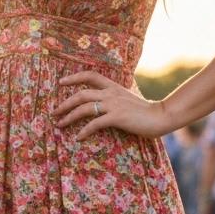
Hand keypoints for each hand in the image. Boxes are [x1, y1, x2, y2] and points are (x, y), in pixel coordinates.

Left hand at [52, 71, 170, 140]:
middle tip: (54, 112)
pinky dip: (84, 131)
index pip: (90, 75)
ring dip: (69, 116)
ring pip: (84, 107)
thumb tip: (100, 103)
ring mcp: (113, 105)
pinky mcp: (117, 117)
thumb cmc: (144, 111)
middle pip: (81, 94)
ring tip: (60, 124)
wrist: (160, 116)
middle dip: (65, 103)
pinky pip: (95, 124)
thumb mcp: (126, 99)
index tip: (61, 82)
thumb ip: (113, 98)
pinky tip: (78, 138)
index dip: (74, 78)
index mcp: (113, 86)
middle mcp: (110, 93)